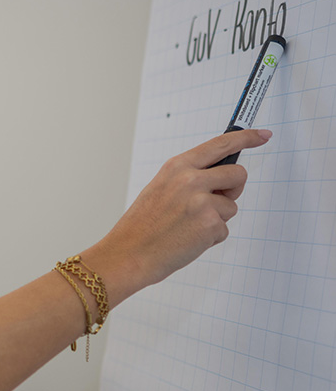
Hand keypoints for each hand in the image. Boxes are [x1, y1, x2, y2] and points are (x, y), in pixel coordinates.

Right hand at [90, 129, 272, 302]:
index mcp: (177, 166)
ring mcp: (202, 202)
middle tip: (213, 202)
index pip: (220, 144)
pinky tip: (188, 239)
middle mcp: (190, 179)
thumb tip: (220, 177)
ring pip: (231, 206)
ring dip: (217, 218)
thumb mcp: (160, 189)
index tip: (262, 135)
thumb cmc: (142, 226)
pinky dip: (210, 237)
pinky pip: (224, 229)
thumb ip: (189, 178)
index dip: (246, 138)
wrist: (128, 254)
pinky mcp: (210, 224)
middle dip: (233, 189)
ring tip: (188, 226)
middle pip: (238, 174)